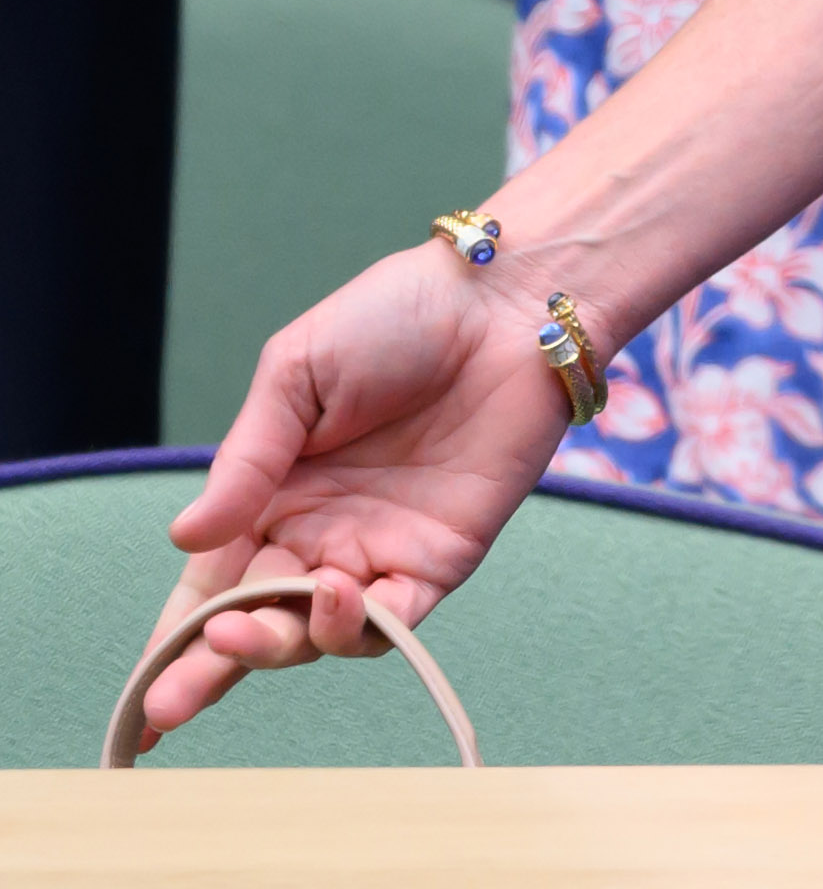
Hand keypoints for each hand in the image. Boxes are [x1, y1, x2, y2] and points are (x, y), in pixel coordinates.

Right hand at [137, 243, 584, 744]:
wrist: (500, 302)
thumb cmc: (394, 319)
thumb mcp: (295, 376)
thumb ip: (246, 462)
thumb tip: (183, 537)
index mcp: (268, 497)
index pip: (210, 587)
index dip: (171, 644)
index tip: (139, 703)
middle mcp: (318, 536)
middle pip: (254, 625)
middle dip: (206, 670)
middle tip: (173, 704)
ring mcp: (378, 551)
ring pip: (315, 634)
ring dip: (275, 645)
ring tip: (247, 626)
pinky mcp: (441, 556)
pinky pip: (395, 619)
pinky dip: (358, 626)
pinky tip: (333, 595)